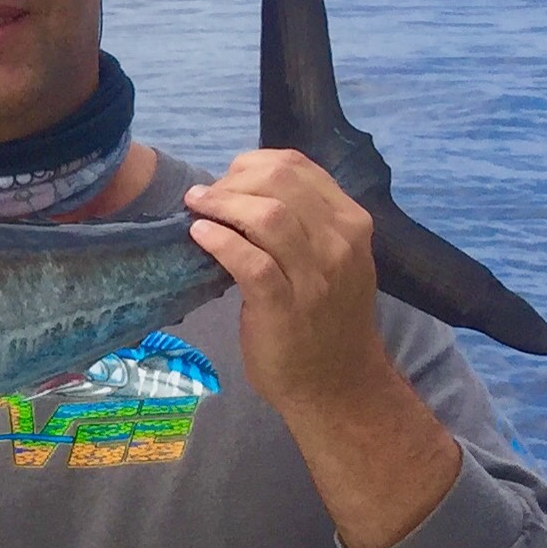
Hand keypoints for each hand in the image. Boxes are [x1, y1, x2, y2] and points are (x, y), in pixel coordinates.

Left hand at [182, 151, 389, 419]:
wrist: (338, 383)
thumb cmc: (324, 317)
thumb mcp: (330, 257)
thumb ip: (302, 220)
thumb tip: (241, 186)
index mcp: (350, 222)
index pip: (299, 166)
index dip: (252, 164)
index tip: (227, 180)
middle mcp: (339, 243)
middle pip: (279, 182)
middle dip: (232, 180)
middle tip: (205, 196)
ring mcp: (315, 275)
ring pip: (267, 215)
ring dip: (221, 204)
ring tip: (196, 208)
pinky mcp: (284, 306)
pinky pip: (248, 260)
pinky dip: (219, 240)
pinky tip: (198, 235)